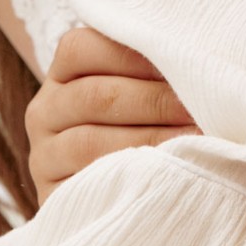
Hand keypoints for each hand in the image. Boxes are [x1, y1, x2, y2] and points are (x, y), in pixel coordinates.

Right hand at [25, 27, 198, 202]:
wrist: (115, 195)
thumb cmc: (141, 126)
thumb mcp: (138, 87)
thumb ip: (152, 65)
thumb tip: (196, 53)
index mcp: (63, 73)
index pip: (83, 49)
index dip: (134, 54)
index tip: (182, 62)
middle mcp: (45, 111)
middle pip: (96, 96)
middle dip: (155, 101)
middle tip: (200, 108)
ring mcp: (44, 156)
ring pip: (90, 142)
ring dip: (150, 140)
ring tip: (194, 140)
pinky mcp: (54, 197)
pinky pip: (88, 184)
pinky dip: (131, 176)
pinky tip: (168, 172)